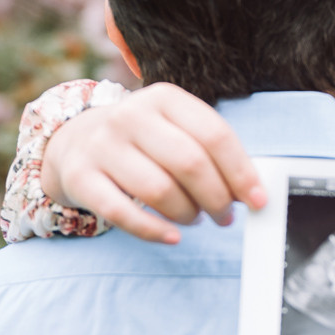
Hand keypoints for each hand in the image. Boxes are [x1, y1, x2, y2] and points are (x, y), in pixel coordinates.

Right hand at [41, 83, 266, 244]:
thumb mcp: (175, 128)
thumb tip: (251, 190)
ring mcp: (102, 145)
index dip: (241, 172)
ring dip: (187, 214)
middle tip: (225, 215)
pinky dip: (153, 231)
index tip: (258, 199)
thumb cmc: (142, 140)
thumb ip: (211, 151)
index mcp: (164, 97)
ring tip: (195, 218)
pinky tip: (172, 236)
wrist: (76, 140)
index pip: (215, 135)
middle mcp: (131, 116)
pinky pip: (122, 213)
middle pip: (190, 164)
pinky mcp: (81, 177)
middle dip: (217, 198)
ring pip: (159, 190)